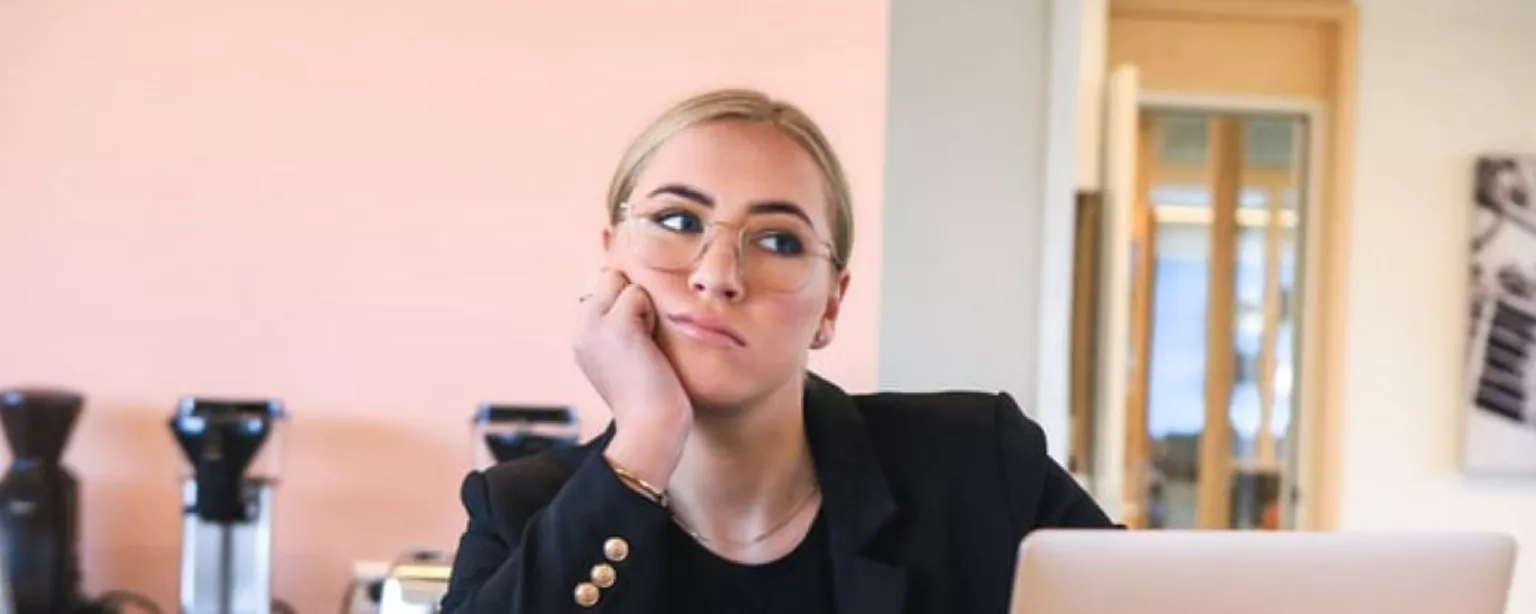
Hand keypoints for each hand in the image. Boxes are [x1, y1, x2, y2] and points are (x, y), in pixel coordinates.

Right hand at [573, 268, 691, 488]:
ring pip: (621, 280)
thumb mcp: (627, 355)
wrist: (651, 427)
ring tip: (647, 343)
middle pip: (608, 276)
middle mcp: (580, 327)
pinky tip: (649, 345)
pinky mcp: (615, 325)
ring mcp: (593, 324)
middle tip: (644, 340)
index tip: (638, 338)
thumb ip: (622, 324)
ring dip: (643, 304)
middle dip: (632, 296)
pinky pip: (637, 293)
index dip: (626, 300)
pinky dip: (651, 313)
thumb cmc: (651, 397)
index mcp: (582, 334)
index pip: (602, 286)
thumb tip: (636, 291)